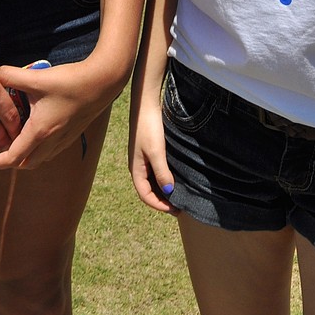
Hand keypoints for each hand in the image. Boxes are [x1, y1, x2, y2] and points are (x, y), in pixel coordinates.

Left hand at [0, 56, 119, 168]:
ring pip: (38, 159)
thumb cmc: (70, 81)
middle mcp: (51, 141)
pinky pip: (49, 151)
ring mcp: (63, 140)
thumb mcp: (36, 77)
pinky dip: (37, 149)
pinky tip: (33, 131)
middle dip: (7, 162)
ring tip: (11, 141)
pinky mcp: (71, 135)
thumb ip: (10, 75)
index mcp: (39, 132)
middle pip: (24, 164)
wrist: (102, 82)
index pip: (12, 158)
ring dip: (23, 156)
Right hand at [128, 97, 174, 213]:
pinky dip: (164, 178)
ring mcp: (142, 159)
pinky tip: (175, 178)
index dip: (159, 205)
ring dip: (163, 190)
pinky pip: (155, 171)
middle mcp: (138, 166)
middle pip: (148, 190)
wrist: (146, 104)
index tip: (174, 210)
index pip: (145, 195)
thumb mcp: (156, 151)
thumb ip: (162, 172)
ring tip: (178, 195)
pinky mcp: (149, 151)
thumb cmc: (148, 127)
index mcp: (136, 169)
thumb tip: (168, 191)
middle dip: (162, 200)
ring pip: (152, 181)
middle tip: (179, 206)